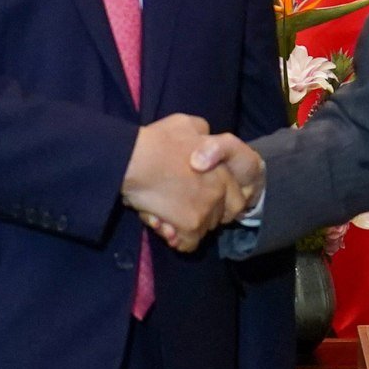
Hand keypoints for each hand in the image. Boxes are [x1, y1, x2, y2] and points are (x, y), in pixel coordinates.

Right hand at [137, 131, 262, 248]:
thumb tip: (205, 137)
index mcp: (223, 171)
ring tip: (166, 216)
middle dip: (201, 215)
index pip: (234, 200)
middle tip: (178, 208)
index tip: (196, 199)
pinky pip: (188, 244)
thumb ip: (202, 133)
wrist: (134, 160)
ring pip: (203, 230)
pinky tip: (163, 226)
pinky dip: (177, 240)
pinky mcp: (191, 225)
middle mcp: (220, 191)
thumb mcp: (185, 124)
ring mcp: (207, 209)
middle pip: (219, 217)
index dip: (215, 201)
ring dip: (186, 227)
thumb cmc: (157, 141)